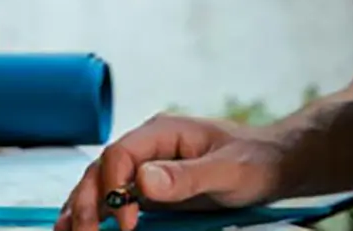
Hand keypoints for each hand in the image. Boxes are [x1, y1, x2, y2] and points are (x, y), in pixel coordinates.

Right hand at [54, 113, 290, 230]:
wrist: (273, 165)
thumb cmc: (255, 161)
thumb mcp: (228, 170)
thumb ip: (187, 176)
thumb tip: (143, 179)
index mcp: (163, 132)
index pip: (120, 154)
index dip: (114, 187)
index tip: (127, 221)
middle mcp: (148, 147)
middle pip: (100, 170)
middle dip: (86, 202)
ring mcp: (146, 167)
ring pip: (98, 184)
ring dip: (80, 208)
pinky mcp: (150, 189)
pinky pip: (112, 198)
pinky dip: (93, 213)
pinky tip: (78, 228)